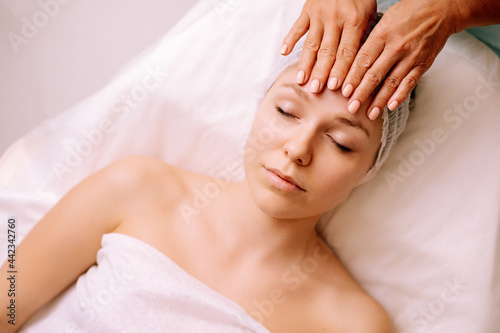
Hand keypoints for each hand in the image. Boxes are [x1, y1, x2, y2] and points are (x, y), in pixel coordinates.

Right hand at [281, 0, 375, 93]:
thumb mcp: (369, 14)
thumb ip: (362, 37)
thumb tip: (357, 66)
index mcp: (354, 20)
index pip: (346, 52)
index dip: (340, 71)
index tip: (335, 88)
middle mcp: (335, 18)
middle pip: (327, 51)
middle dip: (321, 72)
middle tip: (315, 90)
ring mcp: (319, 14)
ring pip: (311, 43)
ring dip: (305, 63)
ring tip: (301, 80)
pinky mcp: (307, 10)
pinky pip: (297, 27)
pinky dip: (289, 39)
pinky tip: (284, 52)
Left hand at [343, 0, 457, 118]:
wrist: (441, 8)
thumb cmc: (409, 12)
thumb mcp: (384, 20)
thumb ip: (370, 41)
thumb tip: (352, 62)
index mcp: (383, 34)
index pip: (363, 60)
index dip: (353, 77)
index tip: (343, 91)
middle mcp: (396, 46)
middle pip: (375, 74)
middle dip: (362, 94)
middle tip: (352, 107)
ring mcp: (411, 56)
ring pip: (392, 82)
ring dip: (380, 100)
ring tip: (370, 114)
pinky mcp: (423, 63)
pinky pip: (410, 82)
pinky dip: (400, 95)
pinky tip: (391, 106)